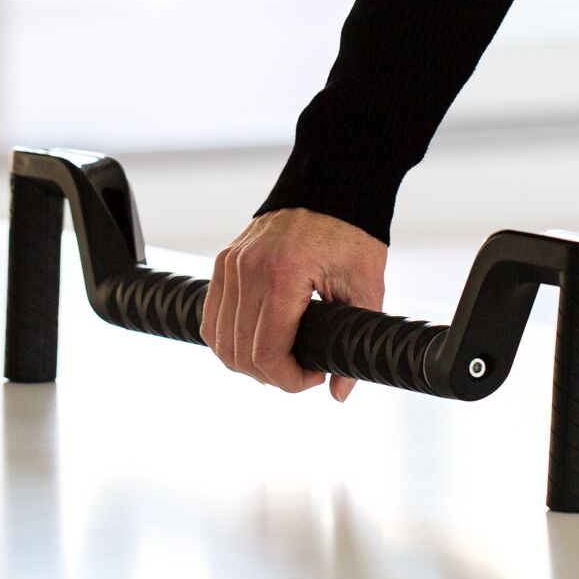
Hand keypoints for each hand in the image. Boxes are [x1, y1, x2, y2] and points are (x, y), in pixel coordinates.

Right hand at [199, 207, 387, 399]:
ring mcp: (230, 264)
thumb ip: (353, 340)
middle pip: (238, 353)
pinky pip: (212, 317)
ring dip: (246, 362)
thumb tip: (338, 393)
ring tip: (281, 359)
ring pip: (218, 339)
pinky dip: (229, 339)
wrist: (333, 186)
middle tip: (302, 372)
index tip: (315, 376)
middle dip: (270, 376)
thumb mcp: (365, 288)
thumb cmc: (352, 234)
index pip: (266, 353)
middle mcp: (247, 270)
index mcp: (282, 276)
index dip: (289, 380)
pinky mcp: (224, 261)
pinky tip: (258, 342)